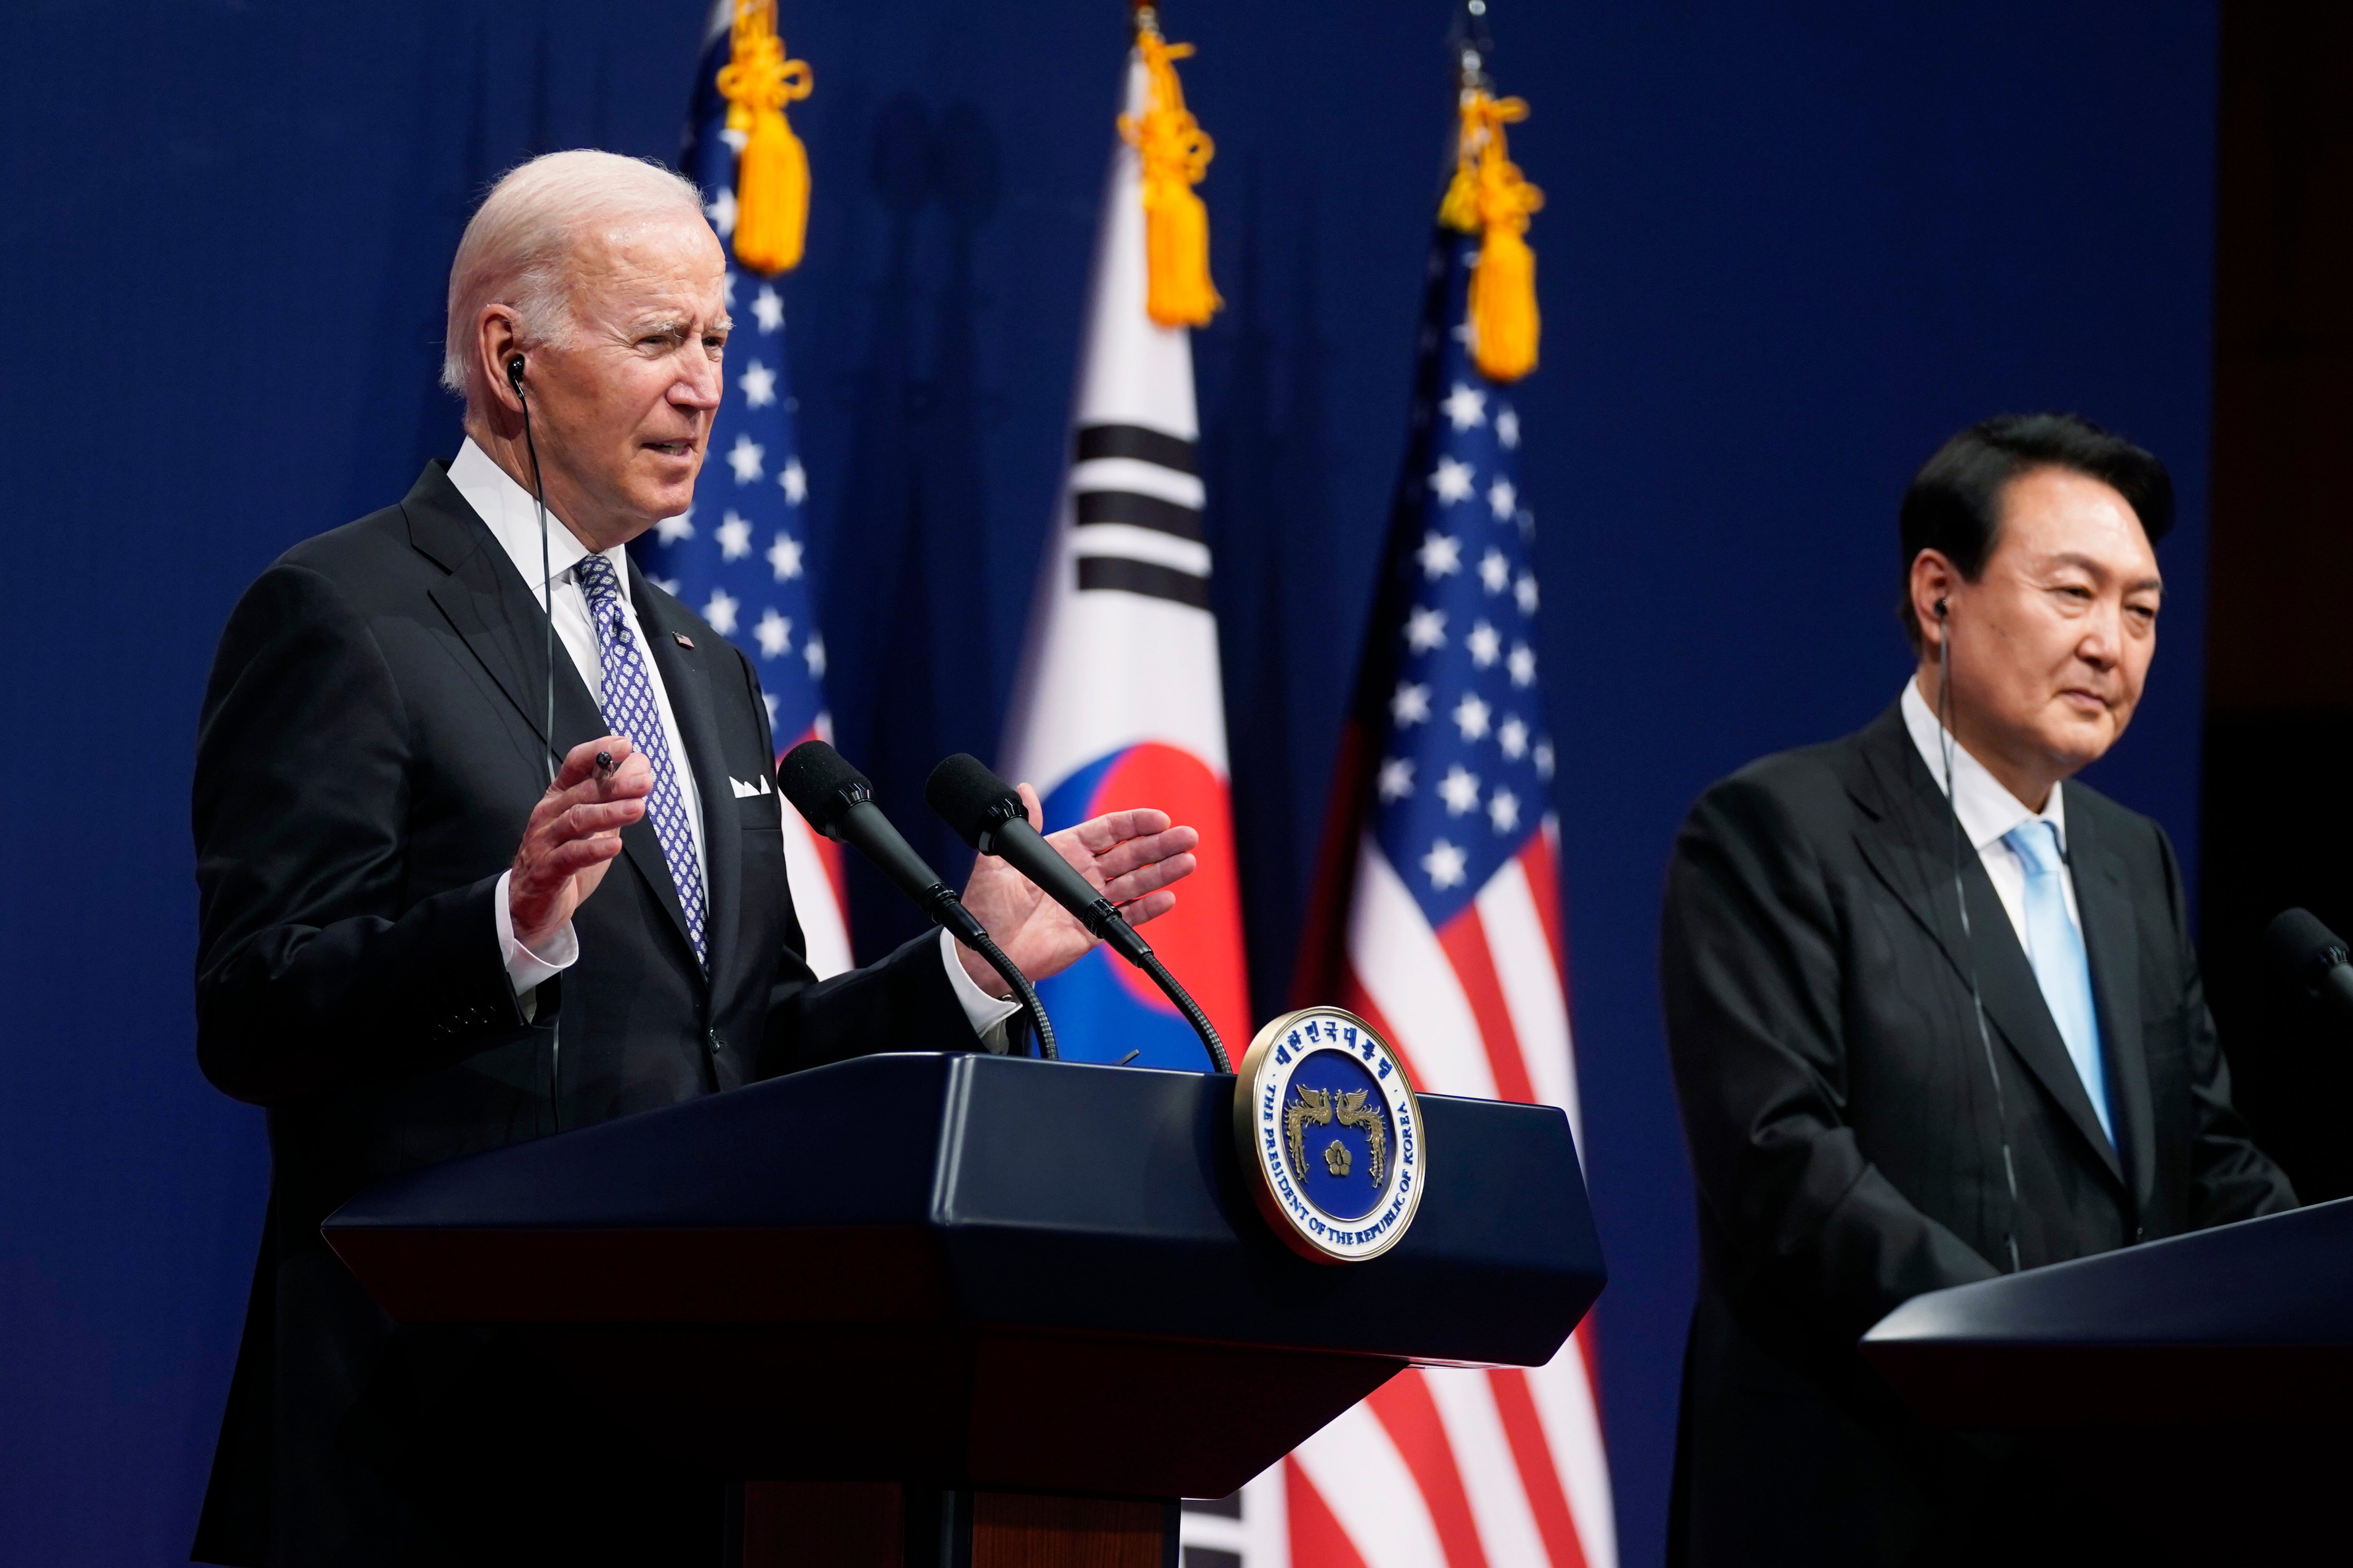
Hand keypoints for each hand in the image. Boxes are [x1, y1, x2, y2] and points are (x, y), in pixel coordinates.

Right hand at [510, 736, 652, 949]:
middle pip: (582, 792)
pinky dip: (594, 849)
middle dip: (616, 784)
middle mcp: (549, 814)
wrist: (533, 905)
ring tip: (638, 808)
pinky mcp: (547, 870)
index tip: (625, 745)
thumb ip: (613, 799)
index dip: (598, 751)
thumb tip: (641, 769)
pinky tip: (615, 844)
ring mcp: (545, 841)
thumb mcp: (593, 824)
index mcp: (559, 798)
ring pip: (577, 820)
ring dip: (610, 812)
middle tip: (645, 781)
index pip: (575, 764)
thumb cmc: (565, 859)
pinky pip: (571, 856)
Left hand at [955, 783, 1199, 995]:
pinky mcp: (1093, 930)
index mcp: (1064, 851)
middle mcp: (1082, 874)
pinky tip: (1167, 898)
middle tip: (1187, 837)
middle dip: (1160, 845)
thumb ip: (1019, 827)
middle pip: (1131, 854)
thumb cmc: (987, 907)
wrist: (983, 955)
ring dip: (1163, 872)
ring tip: (1187, 862)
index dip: (1135, 823)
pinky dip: (1147, 909)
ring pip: (1135, 883)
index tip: (1159, 819)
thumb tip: (1023, 790)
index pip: (1108, 831)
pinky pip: (1125, 917)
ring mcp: (1090, 901)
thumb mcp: (996, 860)